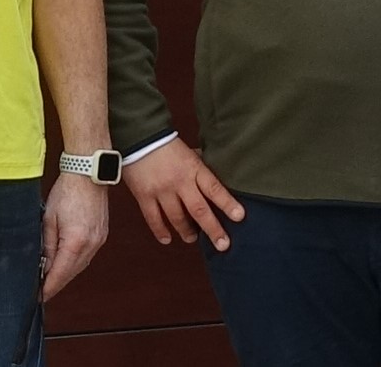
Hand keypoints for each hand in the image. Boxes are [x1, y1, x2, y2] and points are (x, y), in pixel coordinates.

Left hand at [40, 172, 108, 299]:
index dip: (47, 289)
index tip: (37, 298)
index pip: (59, 275)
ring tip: (49, 276)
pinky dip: (75, 262)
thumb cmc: (67, 191)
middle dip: (55, 283)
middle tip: (39, 290)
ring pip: (80, 267)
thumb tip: (43, 267)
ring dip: (65, 273)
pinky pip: (87, 256)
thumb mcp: (48, 220)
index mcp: (76, 242)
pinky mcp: (102, 235)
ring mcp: (99, 240)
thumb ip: (47, 247)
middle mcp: (91, 245)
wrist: (88, 174)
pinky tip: (64, 261)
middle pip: (71, 274)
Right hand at [122, 140, 243, 250]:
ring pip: (176, 217)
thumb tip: (216, 180)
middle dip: (212, 229)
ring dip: (186, 231)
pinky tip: (167, 239)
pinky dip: (160, 231)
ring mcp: (161, 190)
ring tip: (193, 238)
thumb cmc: (168, 145)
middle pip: (198, 209)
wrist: (140, 137)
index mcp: (194, 168)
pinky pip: (153, 218)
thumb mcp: (190, 153)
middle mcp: (179, 182)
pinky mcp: (144, 196)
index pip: (214, 188)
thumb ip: (201, 168)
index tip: (239, 216)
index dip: (227, 203)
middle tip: (223, 244)